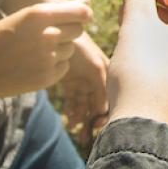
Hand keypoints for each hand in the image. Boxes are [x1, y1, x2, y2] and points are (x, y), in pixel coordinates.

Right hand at [0, 0, 92, 101]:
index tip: (80, 16)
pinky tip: (34, 63)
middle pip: (78, 31)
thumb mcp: (24, 17)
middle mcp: (46, 35)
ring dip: (60, 49)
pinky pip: (63, 67)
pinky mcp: (45, 78)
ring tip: (35, 50)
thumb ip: (59, 9)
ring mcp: (47, 58)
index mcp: (38, 14)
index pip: (81, 12)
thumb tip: (88, 1)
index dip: (83, 14)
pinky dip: (55, 65)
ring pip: (70, 50)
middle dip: (68, 31)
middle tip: (47, 34)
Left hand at [54, 30, 108, 145]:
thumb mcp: (95, 67)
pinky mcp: (69, 81)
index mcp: (107, 73)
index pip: (109, 98)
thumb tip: (104, 112)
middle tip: (84, 137)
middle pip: (96, 104)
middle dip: (91, 121)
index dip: (105, 113)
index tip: (97, 125)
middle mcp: (97, 78)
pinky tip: (67, 117)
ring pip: (83, 105)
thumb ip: (102, 89)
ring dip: (79, 117)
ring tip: (71, 125)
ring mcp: (82, 80)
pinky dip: (70, 109)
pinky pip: (72, 100)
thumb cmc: (81, 47)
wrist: (58, 31)